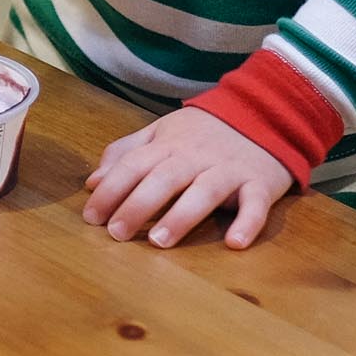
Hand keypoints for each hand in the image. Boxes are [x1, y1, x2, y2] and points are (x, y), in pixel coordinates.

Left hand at [83, 107, 291, 249]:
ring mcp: (229, 170)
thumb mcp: (161, 132)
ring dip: (182, 216)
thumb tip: (92, 181)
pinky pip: (256, 203)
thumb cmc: (204, 131)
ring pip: (204, 191)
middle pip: (164, 178)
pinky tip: (235, 243)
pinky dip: (248, 222)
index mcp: (168, 145)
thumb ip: (126, 153)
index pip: (133, 165)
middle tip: (117, 233)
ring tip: (160, 242)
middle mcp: (196, 157)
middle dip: (138, 205)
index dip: (111, 189)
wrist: (264, 112)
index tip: (91, 217)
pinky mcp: (261, 183)